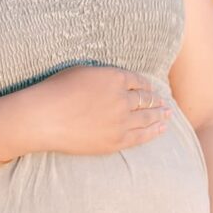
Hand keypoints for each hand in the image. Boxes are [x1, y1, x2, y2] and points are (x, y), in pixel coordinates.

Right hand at [0, 64, 170, 160]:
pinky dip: (154, 131)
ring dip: (159, 116)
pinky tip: (161, 129)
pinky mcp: (116, 140)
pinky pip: (141, 136)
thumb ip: (104, 76)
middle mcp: (123, 98)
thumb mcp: (82, 71)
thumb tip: (116, 80)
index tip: (151, 89)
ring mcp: (121, 121)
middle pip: (145, 100)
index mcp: (115, 78)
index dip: (146, 86)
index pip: (138, 81)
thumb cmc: (56, 91)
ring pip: (147, 117)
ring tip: (167, 115)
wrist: (44, 117)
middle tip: (165, 103)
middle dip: (156, 101)